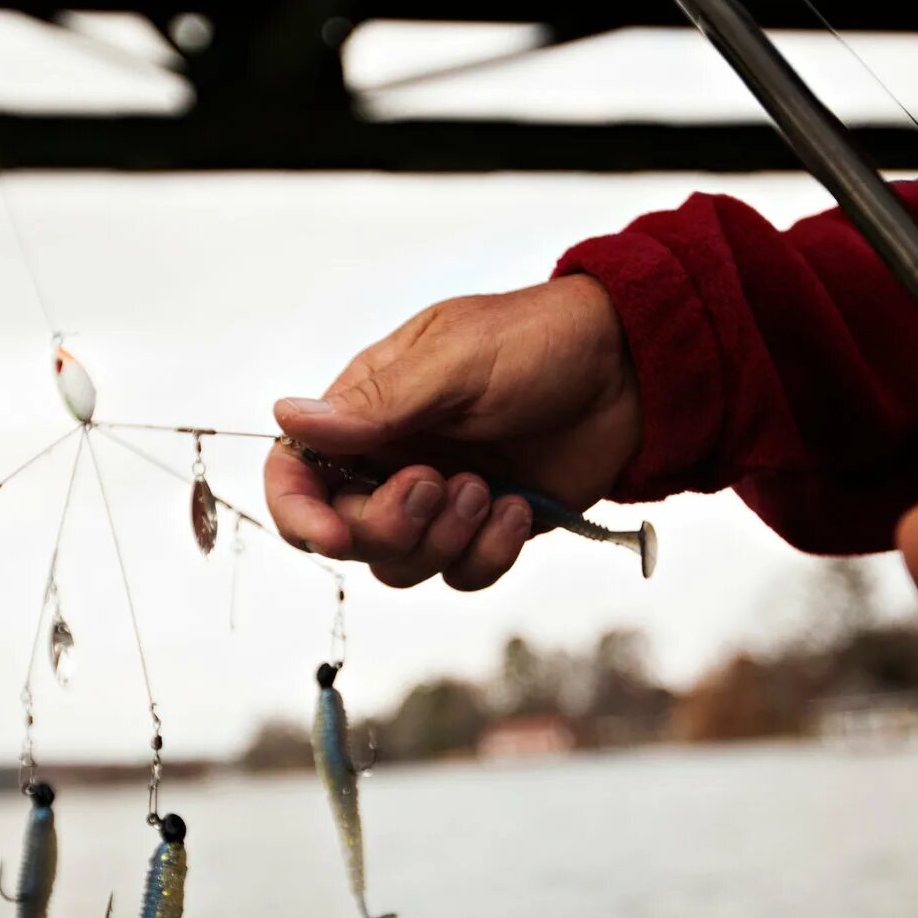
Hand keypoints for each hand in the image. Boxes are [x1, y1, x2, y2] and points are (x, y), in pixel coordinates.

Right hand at [265, 275, 638, 589]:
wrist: (630, 368)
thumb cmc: (538, 342)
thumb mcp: (454, 362)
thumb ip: (375, 404)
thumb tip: (286, 419)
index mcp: (367, 410)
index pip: (297, 472)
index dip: (300, 513)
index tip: (335, 536)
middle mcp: (393, 459)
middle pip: (349, 534)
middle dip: (391, 525)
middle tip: (442, 482)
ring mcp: (441, 497)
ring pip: (403, 566)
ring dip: (445, 540)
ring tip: (491, 489)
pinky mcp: (487, 528)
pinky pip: (462, 575)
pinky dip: (489, 553)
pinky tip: (521, 507)